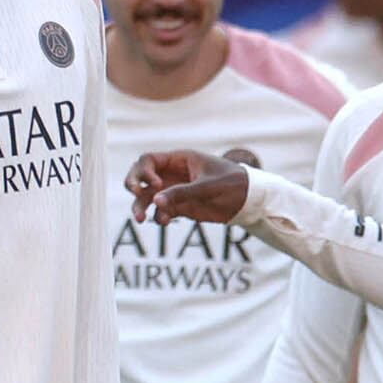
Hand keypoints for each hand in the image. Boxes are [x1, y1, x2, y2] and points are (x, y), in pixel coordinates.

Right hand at [128, 149, 247, 223]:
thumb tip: (156, 201)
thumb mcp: (208, 186)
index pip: (149, 160)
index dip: (144, 172)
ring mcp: (175, 191)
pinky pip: (161, 212)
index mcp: (179, 160)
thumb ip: (183, 193)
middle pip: (141, 177)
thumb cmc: (232, 183)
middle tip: (137, 196)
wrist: (249, 201)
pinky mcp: (180, 207)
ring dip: (140, 207)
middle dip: (134, 186)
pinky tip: (164, 222)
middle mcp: (172, 175)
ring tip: (140, 219)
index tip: (155, 186)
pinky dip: (159, 217)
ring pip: (147, 198)